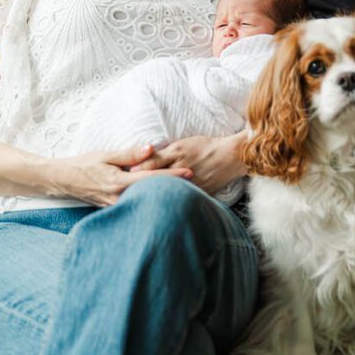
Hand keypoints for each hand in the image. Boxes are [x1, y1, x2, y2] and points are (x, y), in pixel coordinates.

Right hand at [51, 144, 192, 206]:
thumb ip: (130, 153)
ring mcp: (117, 206)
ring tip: (185, 190)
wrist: (63, 181)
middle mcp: (119, 198)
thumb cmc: (84, 165)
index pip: (152, 179)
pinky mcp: (115, 208)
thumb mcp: (106, 155)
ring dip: (163, 194)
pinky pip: (137, 204)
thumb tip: (152, 149)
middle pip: (153, 194)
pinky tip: (161, 196)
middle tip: (196, 183)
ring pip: (146, 200)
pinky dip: (150, 198)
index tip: (190, 172)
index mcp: (118, 182)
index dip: (172, 175)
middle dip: (173, 188)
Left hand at [130, 133, 244, 194]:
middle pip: (157, 177)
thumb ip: (165, 153)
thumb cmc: (206, 146)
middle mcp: (181, 167)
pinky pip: (183, 197)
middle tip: (125, 192)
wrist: (230, 156)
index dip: (137, 169)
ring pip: (169, 189)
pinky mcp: (199, 191)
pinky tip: (161, 210)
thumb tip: (145, 158)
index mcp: (177, 152)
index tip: (123, 174)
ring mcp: (190, 181)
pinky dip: (172, 203)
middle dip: (141, 185)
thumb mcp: (184, 144)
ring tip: (138, 203)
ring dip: (154, 195)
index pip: (152, 161)